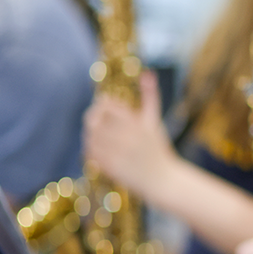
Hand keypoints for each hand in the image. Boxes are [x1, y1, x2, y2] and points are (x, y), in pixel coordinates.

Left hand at [83, 71, 177, 196]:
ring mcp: (120, 153)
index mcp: (138, 124)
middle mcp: (129, 138)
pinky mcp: (113, 167)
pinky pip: (91, 154)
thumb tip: (148, 73)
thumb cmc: (158, 148)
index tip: (102, 107)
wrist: (163, 180)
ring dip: (90, 135)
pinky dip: (90, 149)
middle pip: (95, 121)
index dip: (101, 104)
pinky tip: (97, 149)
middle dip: (92, 119)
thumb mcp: (154, 121)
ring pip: (90, 137)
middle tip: (95, 121)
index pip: (108, 106)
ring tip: (97, 136)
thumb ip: (150, 96)